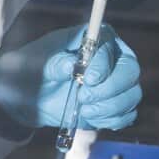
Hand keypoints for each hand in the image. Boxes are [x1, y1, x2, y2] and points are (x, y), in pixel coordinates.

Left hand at [0, 25, 141, 130]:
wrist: (26, 97)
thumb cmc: (31, 69)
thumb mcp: (34, 63)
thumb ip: (54, 63)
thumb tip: (72, 66)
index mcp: (93, 38)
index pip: (111, 46)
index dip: (104, 63)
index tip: (88, 79)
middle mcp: (111, 57)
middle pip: (130, 70)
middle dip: (111, 88)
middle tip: (84, 97)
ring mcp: (115, 82)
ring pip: (131, 94)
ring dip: (110, 107)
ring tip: (84, 110)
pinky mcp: (113, 105)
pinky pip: (127, 115)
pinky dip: (111, 120)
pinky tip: (90, 117)